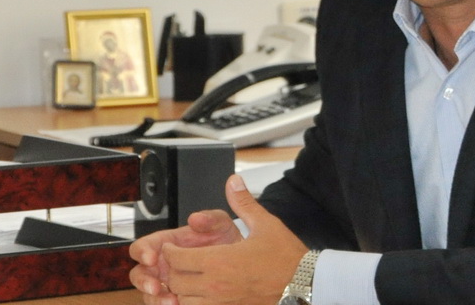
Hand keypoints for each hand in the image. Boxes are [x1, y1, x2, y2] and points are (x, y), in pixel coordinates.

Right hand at [130, 200, 241, 303]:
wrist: (241, 260)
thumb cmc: (225, 239)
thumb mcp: (220, 224)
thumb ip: (209, 218)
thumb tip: (195, 218)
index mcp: (165, 243)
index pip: (142, 247)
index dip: (143, 251)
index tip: (152, 257)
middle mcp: (162, 265)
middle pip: (138, 274)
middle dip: (144, 281)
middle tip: (156, 286)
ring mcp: (166, 283)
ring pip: (149, 295)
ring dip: (157, 300)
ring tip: (172, 302)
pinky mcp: (176, 296)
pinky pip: (164, 304)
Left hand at [134, 174, 309, 304]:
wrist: (304, 283)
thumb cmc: (285, 256)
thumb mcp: (264, 223)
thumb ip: (243, 202)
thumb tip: (233, 181)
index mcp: (221, 261)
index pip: (178, 259)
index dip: (170, 252)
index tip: (171, 246)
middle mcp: (217, 285)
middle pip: (176, 281)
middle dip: (173, 269)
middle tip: (177, 260)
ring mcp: (222, 303)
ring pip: (185, 300)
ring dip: (183, 288)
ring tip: (189, 276)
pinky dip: (196, 302)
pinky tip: (204, 292)